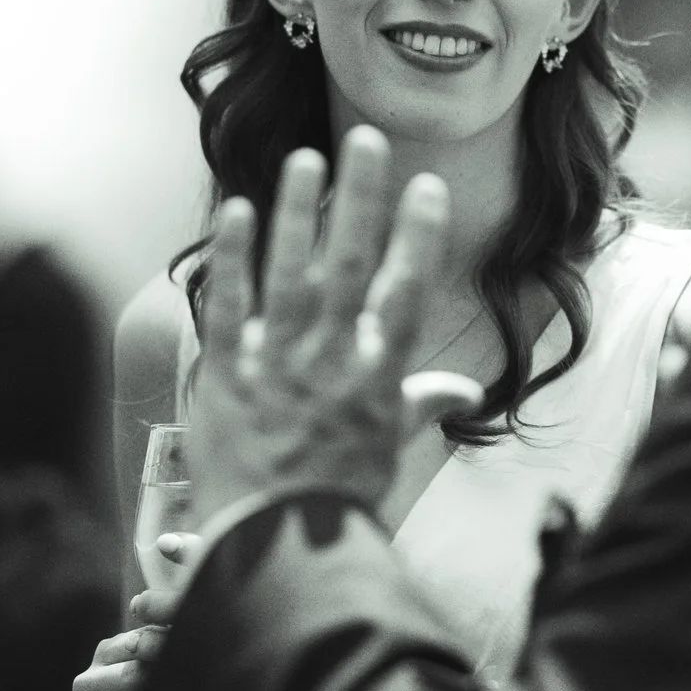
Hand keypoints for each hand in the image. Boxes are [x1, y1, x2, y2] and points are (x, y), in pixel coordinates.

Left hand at [186, 127, 450, 525]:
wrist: (270, 551)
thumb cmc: (334, 502)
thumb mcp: (388, 451)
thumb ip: (421, 406)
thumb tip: (465, 389)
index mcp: (375, 381)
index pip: (404, 295)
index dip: (417, 237)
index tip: (427, 186)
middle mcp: (330, 365)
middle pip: (351, 268)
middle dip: (360, 199)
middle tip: (366, 139)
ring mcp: (275, 367)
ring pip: (290, 275)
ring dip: (298, 213)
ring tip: (305, 158)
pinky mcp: (225, 376)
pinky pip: (228, 307)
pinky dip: (233, 259)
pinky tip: (238, 211)